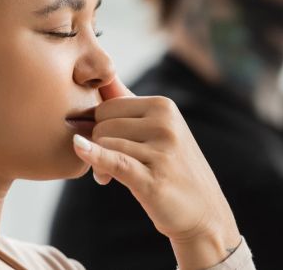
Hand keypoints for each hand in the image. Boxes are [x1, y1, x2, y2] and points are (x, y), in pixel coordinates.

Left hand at [72, 78, 240, 269]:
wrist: (203, 211)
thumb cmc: (173, 167)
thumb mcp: (157, 128)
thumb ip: (125, 101)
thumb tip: (96, 72)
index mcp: (164, 106)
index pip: (107, 105)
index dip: (98, 126)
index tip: (107, 146)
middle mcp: (165, 123)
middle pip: (102, 123)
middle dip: (97, 144)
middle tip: (107, 166)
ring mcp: (162, 150)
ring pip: (104, 143)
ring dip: (98, 164)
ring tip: (109, 178)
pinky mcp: (154, 178)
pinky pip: (115, 161)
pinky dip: (94, 155)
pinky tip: (79, 149)